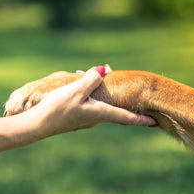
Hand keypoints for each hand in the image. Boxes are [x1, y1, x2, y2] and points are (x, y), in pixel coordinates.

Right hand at [24, 66, 156, 136]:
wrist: (37, 124)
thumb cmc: (58, 108)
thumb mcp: (76, 90)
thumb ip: (92, 79)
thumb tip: (104, 70)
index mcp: (100, 113)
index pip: (126, 117)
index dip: (142, 119)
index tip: (156, 123)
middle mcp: (95, 117)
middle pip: (116, 108)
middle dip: (124, 99)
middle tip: (130, 89)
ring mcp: (85, 118)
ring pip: (102, 104)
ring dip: (106, 93)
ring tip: (104, 76)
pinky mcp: (75, 116)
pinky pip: (91, 103)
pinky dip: (93, 94)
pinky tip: (84, 85)